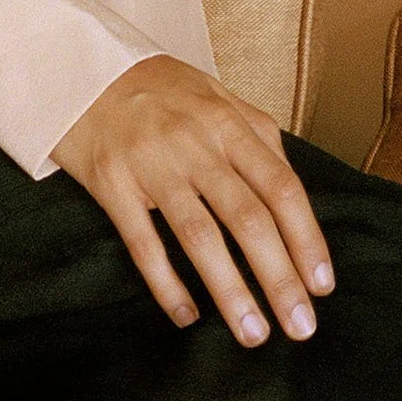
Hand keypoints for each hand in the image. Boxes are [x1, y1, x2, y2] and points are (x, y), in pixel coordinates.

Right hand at [50, 55, 334, 345]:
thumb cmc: (156, 89)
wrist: (79, 67)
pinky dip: (166, 285)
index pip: (281, 186)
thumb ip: (256, 136)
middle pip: (247, 218)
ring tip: (253, 333)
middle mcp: (193, 143)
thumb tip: (292, 191)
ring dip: (231, 290)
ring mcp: (150, 164)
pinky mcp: (110, 183)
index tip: (322, 285)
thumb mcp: (214, 94)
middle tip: (300, 327)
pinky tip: (186, 316)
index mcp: (226, 122)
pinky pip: (143, 244)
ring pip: (200, 236)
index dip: (306, 239)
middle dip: (280, 278)